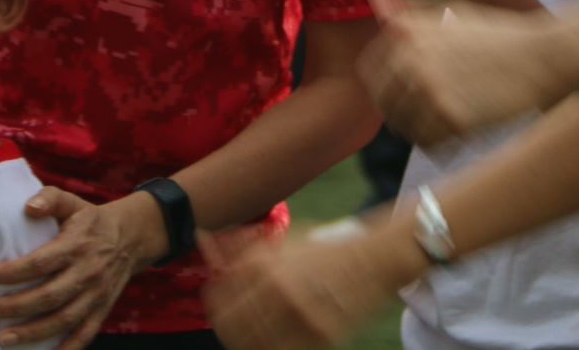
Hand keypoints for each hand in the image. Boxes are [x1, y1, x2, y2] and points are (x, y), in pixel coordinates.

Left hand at [0, 186, 163, 348]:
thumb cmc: (91, 220)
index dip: (14, 272)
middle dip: (16, 307)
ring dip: (32, 333)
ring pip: (64, 319)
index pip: (41, 262)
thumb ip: (49, 199)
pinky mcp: (103, 309)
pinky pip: (85, 334)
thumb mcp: (72, 202)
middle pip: (49, 296)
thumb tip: (28, 207)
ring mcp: (97, 294)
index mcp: (77, 244)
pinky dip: (67, 349)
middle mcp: (88, 272)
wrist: (132, 236)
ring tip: (4, 338)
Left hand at [206, 222, 424, 349]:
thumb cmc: (328, 250)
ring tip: (260, 334)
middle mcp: (279, 289)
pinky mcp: (321, 337)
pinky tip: (279, 340)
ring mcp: (300, 316)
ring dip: (250, 342)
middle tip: (235, 327)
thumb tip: (202, 240)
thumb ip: (243, 247)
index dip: (214, 305)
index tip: (219, 306)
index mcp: (265, 265)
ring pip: (253, 345)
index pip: (219, 299)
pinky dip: (275, 348)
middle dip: (228, 329)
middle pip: (230, 327)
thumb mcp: (285, 242)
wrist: (376, 260)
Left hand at [361, 0, 568, 145]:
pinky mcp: (451, 116)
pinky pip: (429, 144)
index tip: (404, 94)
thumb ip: (409, 9)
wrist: (539, 57)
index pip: (370, 72)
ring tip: (444, 126)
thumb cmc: (496, 34)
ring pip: (405, 127)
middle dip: (402, 113)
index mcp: (406, 32)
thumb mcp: (449, 10)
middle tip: (426, 116)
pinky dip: (441, 146)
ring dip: (422, 131)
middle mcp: (411, 58)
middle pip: (385, 104)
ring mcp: (429, 88)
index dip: (385, 88)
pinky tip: (457, 136)